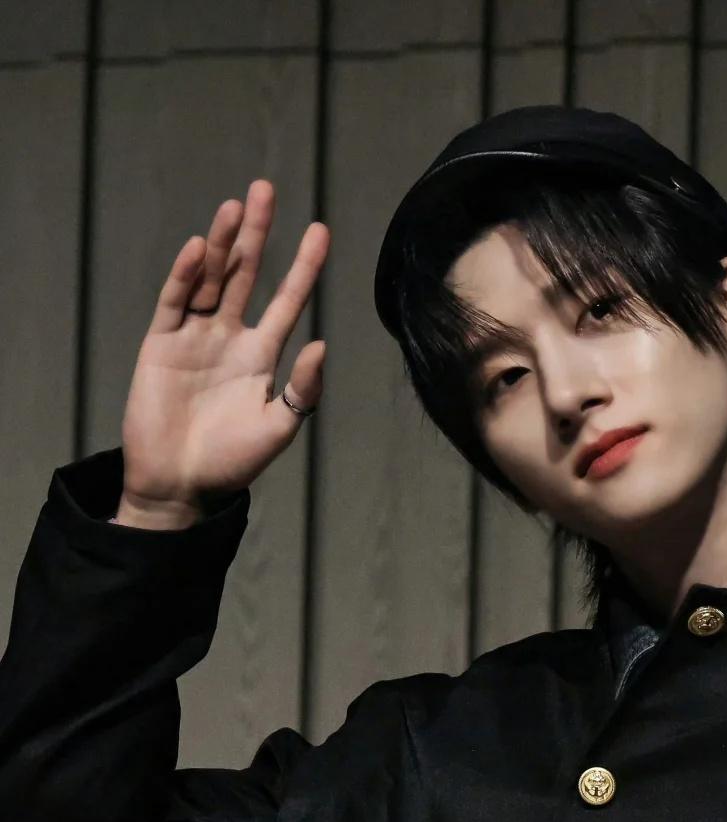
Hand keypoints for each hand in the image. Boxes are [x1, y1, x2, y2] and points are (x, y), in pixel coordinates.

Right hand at [119, 179, 329, 516]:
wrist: (180, 485)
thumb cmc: (232, 463)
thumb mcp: (278, 428)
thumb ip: (302, 389)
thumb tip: (321, 344)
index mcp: (261, 356)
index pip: (287, 301)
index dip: (303, 267)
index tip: (320, 230)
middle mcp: (229, 338)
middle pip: (245, 274)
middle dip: (257, 235)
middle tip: (266, 189)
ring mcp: (194, 337)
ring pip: (210, 278)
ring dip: (223, 243)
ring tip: (237, 207)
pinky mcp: (161, 343)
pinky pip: (175, 301)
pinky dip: (185, 275)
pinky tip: (201, 248)